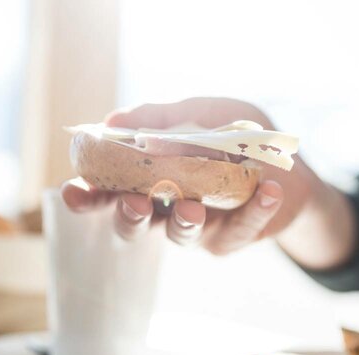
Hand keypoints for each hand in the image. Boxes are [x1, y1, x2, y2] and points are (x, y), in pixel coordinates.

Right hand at [61, 97, 309, 254]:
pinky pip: (242, 229)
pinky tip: (270, 191)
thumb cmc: (231, 137)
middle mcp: (164, 208)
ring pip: (180, 235)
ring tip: (194, 207)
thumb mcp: (198, 113)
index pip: (107, 192)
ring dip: (184, 221)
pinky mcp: (233, 237)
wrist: (285, 161)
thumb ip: (159, 118)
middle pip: (133, 224)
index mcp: (146, 179)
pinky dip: (257, 211)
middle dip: (129, 216)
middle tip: (137, 204)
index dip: (87, 196)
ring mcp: (197, 227)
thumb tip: (114, 120)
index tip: (73, 193)